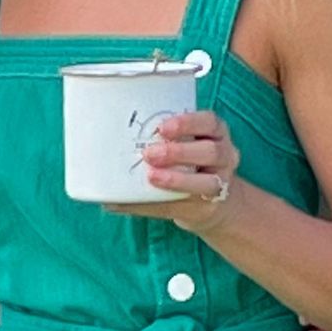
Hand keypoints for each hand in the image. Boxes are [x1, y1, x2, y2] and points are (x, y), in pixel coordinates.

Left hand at [106, 110, 240, 221]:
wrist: (211, 202)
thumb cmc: (189, 164)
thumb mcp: (183, 144)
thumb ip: (159, 139)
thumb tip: (106, 143)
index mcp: (216, 134)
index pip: (210, 122)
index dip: (189, 123)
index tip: (164, 127)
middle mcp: (224, 156)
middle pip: (210, 151)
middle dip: (179, 152)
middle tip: (150, 154)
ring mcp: (219, 184)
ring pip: (206, 182)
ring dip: (176, 180)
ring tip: (152, 178)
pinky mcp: (205, 208)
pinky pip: (183, 206)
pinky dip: (157, 204)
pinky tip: (133, 202)